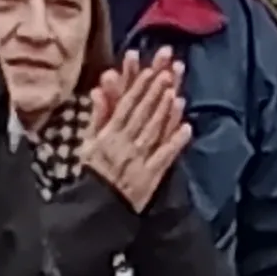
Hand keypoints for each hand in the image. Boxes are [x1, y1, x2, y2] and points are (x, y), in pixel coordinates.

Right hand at [80, 50, 193, 212]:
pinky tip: (187, 128)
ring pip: (153, 131)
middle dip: (155, 93)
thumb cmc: (94, 171)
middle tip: (167, 74)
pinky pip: (164, 156)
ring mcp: (139, 158)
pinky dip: (176, 142)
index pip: (125, 106)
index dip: (139, 88)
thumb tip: (97, 91)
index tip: (150, 71)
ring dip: (165, 112)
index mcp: (108, 134)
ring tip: (175, 94)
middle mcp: (124, 143)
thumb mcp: (89, 142)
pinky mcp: (150, 175)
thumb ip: (96, 117)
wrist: (97, 204)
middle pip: (141, 114)